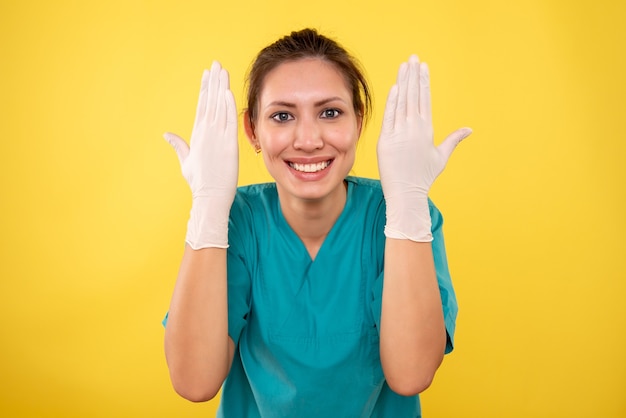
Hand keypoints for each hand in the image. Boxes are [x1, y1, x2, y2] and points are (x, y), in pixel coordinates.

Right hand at [164, 61, 237, 248]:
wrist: (209, 197)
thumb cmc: (199, 182)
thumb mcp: (186, 161)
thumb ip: (179, 145)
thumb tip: (166, 134)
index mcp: (197, 134)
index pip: (202, 106)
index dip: (205, 89)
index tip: (207, 74)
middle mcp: (206, 133)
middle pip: (210, 101)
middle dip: (213, 81)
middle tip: (216, 64)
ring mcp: (217, 138)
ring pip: (219, 107)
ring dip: (221, 87)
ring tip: (222, 70)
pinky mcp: (229, 145)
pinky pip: (229, 121)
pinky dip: (228, 106)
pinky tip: (228, 91)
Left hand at [377, 55, 470, 241]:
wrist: (406, 193)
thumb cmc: (423, 176)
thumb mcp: (441, 157)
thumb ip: (454, 140)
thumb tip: (470, 129)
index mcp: (427, 130)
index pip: (425, 100)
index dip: (424, 82)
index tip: (423, 67)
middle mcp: (414, 129)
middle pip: (413, 96)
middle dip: (413, 75)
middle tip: (413, 58)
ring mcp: (399, 134)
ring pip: (401, 102)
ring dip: (402, 82)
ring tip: (404, 65)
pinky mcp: (386, 140)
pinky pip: (389, 116)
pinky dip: (391, 101)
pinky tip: (395, 86)